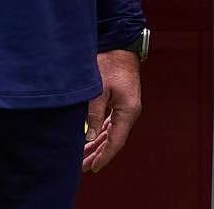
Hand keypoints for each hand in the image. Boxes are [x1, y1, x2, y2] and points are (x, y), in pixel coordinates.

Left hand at [82, 49, 140, 171]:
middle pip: (113, 139)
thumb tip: (89, 136)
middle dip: (98, 153)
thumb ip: (93, 115)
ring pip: (111, 132)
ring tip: (84, 157)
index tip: (93, 168)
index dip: (104, 156)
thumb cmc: (109, 64)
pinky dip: (101, 132)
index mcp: (128, 111)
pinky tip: (91, 139)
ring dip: (98, 144)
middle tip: (83, 167)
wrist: (120, 46)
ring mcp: (126, 107)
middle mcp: (129, 112)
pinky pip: (111, 123)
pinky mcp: (121, 102)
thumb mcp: (98, 91)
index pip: (116, 141)